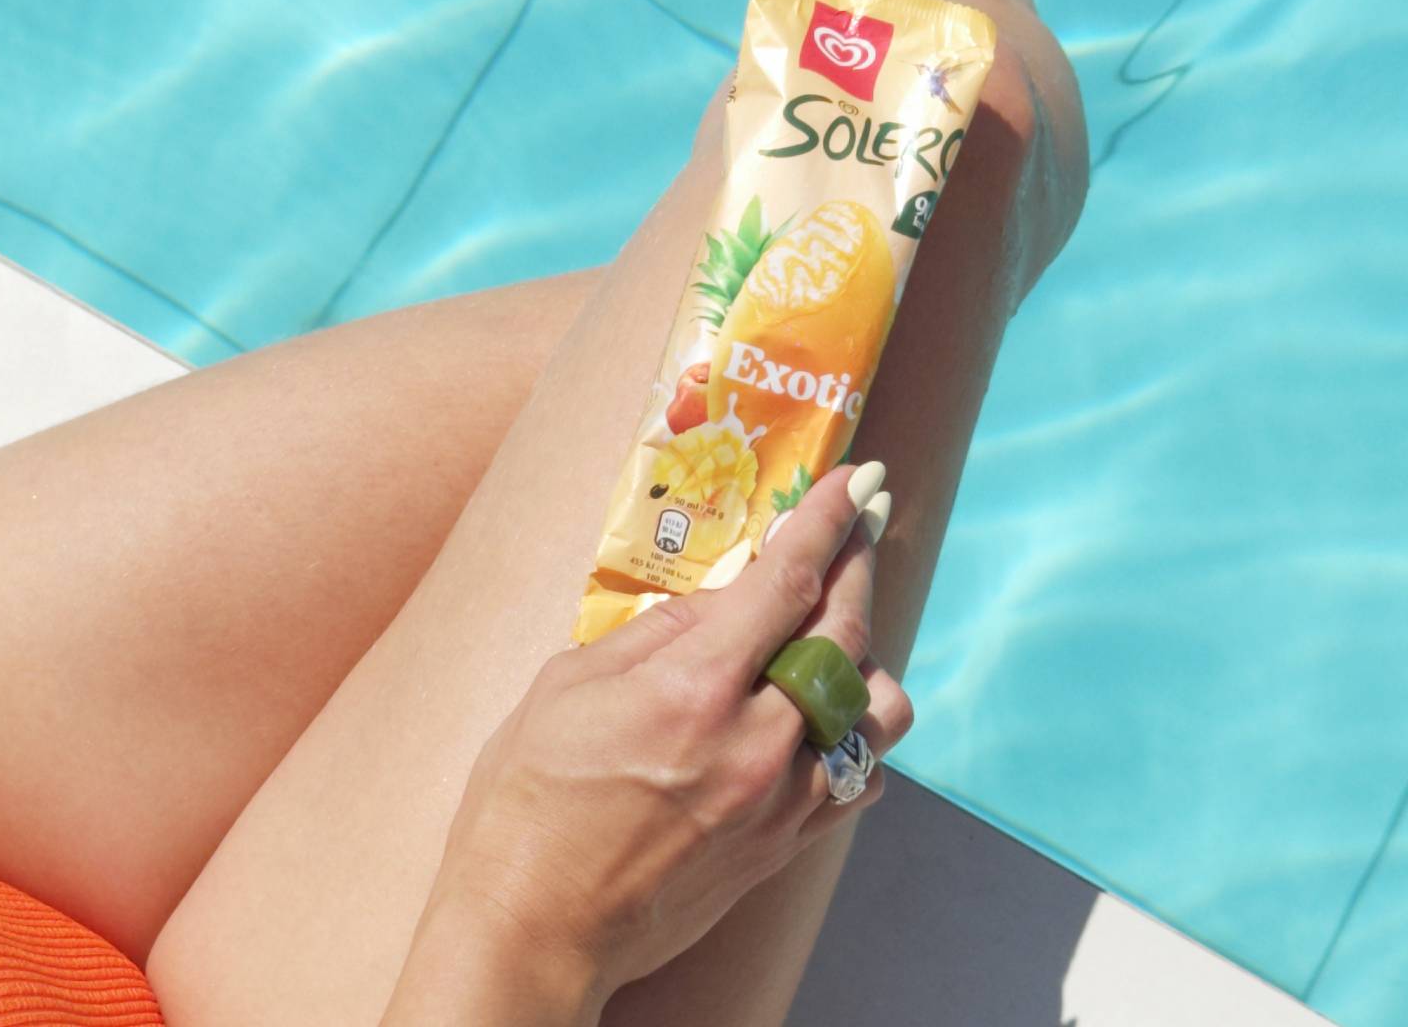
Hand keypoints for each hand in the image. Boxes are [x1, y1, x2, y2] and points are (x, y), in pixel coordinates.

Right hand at [412, 464, 911, 1014]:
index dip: (829, 521)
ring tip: (834, 641)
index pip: (786, 582)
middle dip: (858, 566)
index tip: (860, 482)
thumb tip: (720, 604)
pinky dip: (854, 739)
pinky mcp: (786, 845)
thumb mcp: (567, 688)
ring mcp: (781, 799)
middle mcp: (755, 741)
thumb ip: (655, 635)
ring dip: (867, 661)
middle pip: (847, 633)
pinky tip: (821, 725)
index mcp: (693, 689)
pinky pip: (860, 779)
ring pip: (878, 712)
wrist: (537, 926)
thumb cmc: (529, 803)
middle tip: (865, 527)